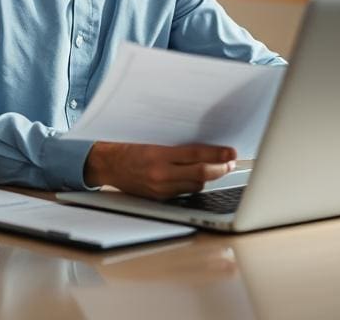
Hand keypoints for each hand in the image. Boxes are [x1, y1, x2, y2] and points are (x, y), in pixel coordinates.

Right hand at [83, 141, 237, 199]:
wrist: (107, 164)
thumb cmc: (129, 148)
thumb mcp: (152, 141)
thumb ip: (177, 147)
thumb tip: (204, 148)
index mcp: (159, 155)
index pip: (196, 155)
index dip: (217, 154)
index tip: (231, 152)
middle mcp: (161, 174)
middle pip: (201, 174)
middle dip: (219, 169)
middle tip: (230, 163)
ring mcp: (160, 189)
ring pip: (195, 186)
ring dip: (207, 178)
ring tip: (216, 168)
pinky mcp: (159, 198)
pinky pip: (184, 193)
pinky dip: (193, 185)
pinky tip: (195, 178)